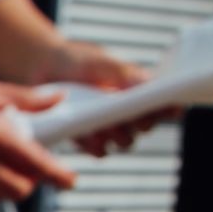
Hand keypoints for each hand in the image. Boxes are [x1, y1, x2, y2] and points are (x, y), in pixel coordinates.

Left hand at [34, 40, 164, 156]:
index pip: (164, 103)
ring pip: (126, 142)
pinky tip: (89, 135)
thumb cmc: (76, 61)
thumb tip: (148, 83)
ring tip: (105, 126)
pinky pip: (101, 151)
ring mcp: (108, 127)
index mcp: (137, 90)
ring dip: (119, 136)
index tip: (171, 109)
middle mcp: (127, 110)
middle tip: (131, 116)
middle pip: (147, 127)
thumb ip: (122, 73)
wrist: (41, 69)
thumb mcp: (100, 62)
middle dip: (141, 124)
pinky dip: (97, 146)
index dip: (171, 108)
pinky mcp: (88, 139)